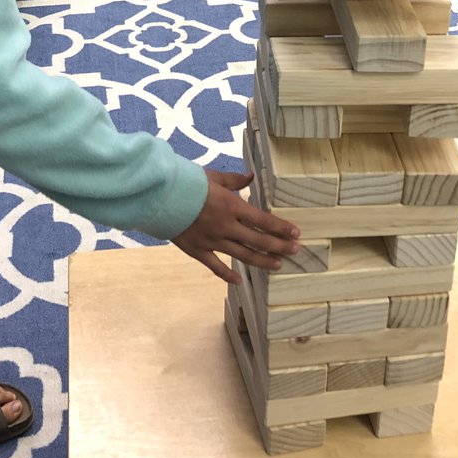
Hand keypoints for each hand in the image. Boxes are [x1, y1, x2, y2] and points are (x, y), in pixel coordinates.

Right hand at [171, 169, 299, 283]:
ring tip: (278, 265)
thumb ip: (234, 180)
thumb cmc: (188, 183)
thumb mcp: (213, 177)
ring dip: (262, 261)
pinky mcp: (198, 250)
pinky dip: (228, 275)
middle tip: (295, 250)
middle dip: (279, 246)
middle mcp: (226, 227)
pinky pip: (216, 266)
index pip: (263, 220)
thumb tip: (251, 176)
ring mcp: (213, 241)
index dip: (281, 228)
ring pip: (243, 255)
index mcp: (232, 207)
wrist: (161, 196)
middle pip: (258, 240)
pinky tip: (239, 280)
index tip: (296, 233)